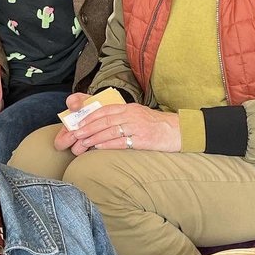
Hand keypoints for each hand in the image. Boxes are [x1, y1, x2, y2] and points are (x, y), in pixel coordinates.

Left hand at [58, 103, 180, 155]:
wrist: (178, 131)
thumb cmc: (157, 125)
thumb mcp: (139, 116)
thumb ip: (123, 118)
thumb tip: (103, 126)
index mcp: (129, 108)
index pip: (105, 110)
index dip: (90, 116)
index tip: (78, 123)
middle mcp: (132, 115)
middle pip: (105, 120)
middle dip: (87, 127)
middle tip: (75, 133)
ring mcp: (137, 127)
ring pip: (111, 130)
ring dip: (94, 136)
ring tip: (82, 142)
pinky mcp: (143, 139)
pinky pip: (122, 141)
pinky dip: (108, 144)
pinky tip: (98, 146)